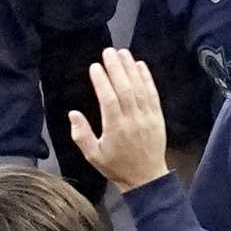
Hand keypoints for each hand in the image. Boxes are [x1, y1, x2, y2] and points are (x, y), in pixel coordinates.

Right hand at [68, 48, 168, 191]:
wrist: (146, 178)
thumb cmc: (116, 166)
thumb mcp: (93, 155)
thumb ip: (81, 134)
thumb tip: (72, 113)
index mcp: (116, 128)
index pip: (108, 99)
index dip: (102, 81)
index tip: (95, 67)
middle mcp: (133, 120)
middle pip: (125, 89)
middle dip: (116, 68)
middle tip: (108, 51)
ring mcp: (148, 118)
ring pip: (140, 89)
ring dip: (131, 69)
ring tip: (123, 52)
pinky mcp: (158, 118)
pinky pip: (153, 95)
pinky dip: (147, 79)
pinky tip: (141, 66)